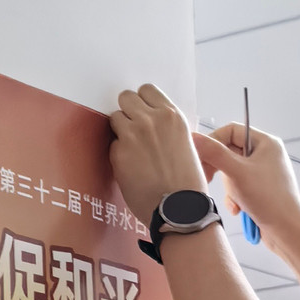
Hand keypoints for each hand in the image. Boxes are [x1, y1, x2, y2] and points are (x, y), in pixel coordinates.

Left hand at [108, 83, 209, 228]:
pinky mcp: (119, 153)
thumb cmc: (187, 184)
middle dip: (128, 112)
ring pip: (116, 117)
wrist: (180, 209)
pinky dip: (118, 153)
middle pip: (126, 97)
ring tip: (132, 149)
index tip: (143, 114)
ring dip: (120, 130)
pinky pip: (112, 143)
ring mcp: (133, 134)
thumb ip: (168, 128)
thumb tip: (152, 123)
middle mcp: (152, 120)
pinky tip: (131, 167)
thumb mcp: (187, 145)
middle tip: (133, 130)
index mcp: (172, 116)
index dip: (142, 103)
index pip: (147, 90)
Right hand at [193, 123, 299, 260]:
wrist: (287, 231)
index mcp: (265, 142)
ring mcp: (263, 173)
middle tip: (207, 178)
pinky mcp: (260, 190)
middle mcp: (265, 155)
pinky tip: (238, 209)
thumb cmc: (268, 199)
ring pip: (231, 172)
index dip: (213, 142)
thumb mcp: (237, 173)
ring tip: (235, 200)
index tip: (200, 157)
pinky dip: (234, 198)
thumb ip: (214, 153)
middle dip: (219, 168)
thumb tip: (193, 137)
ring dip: (228, 188)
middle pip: (229, 152)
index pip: (231, 131)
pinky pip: (238, 187)